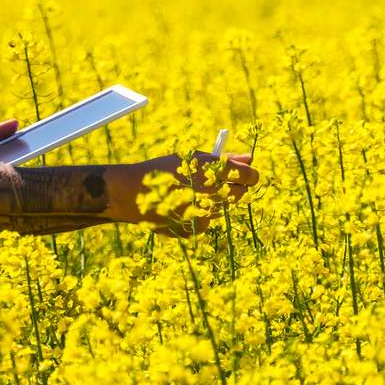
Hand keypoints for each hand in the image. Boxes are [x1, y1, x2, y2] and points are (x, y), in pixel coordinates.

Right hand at [120, 151, 259, 236]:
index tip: (246, 175)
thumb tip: (250, 158)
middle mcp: (213, 191)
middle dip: (236, 188)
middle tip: (218, 184)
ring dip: (215, 200)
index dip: (249, 175)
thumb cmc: (164, 170)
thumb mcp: (192, 158)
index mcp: (213, 169)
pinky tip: (182, 207)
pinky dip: (201, 214)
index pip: (249, 175)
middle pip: (242, 194)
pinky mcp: (198, 227)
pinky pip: (208, 220)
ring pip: (224, 207)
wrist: (134, 193)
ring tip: (191, 192)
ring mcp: (206, 212)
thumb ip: (225, 159)